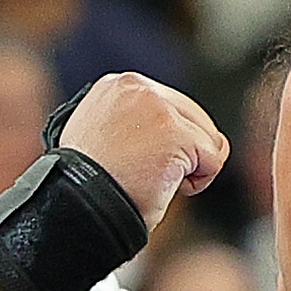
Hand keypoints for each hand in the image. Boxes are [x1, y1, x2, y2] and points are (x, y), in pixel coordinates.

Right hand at [62, 72, 227, 225]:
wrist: (78, 206)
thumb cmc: (89, 185)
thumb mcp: (107, 137)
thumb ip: (140, 124)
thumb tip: (205, 138)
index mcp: (118, 84)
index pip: (170, 105)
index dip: (166, 141)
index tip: (139, 161)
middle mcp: (137, 87)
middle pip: (195, 117)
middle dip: (184, 151)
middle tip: (146, 174)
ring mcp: (157, 108)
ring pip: (207, 138)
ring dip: (190, 167)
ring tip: (151, 180)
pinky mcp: (176, 134)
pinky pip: (213, 160)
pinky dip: (197, 182)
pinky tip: (165, 187)